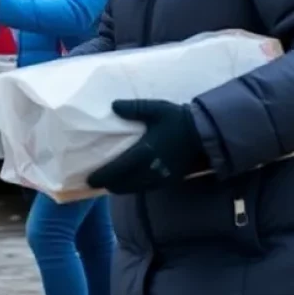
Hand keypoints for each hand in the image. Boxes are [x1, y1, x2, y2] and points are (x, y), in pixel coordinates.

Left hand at [87, 99, 205, 194]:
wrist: (204, 134)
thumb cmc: (177, 119)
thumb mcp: (155, 108)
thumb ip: (134, 108)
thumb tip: (113, 105)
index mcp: (145, 151)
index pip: (118, 169)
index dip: (103, 176)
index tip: (89, 180)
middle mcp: (151, 169)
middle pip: (124, 184)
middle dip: (109, 185)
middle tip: (95, 183)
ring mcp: (161, 177)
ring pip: (135, 189)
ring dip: (121, 188)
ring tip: (110, 184)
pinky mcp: (169, 180)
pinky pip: (147, 188)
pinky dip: (134, 188)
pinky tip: (130, 183)